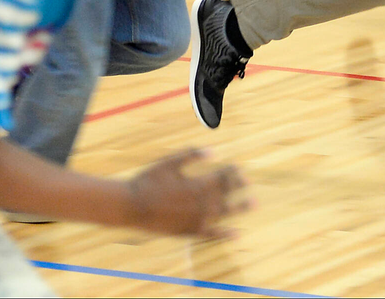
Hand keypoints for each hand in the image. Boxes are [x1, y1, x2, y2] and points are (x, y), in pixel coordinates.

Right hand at [126, 149, 250, 236]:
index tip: (239, 168)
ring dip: (240, 208)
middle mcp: (200, 203)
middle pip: (225, 194)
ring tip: (254, 204)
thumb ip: (192, 155)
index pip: (222, 177)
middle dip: (238, 187)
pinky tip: (237, 234)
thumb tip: (214, 150)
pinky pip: (211, 234)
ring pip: (223, 213)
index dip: (232, 172)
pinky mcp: (188, 232)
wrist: (130, 206)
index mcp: (197, 185)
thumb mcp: (170, 162)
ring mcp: (195, 219)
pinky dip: (225, 234)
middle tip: (249, 183)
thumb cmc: (148, 181)